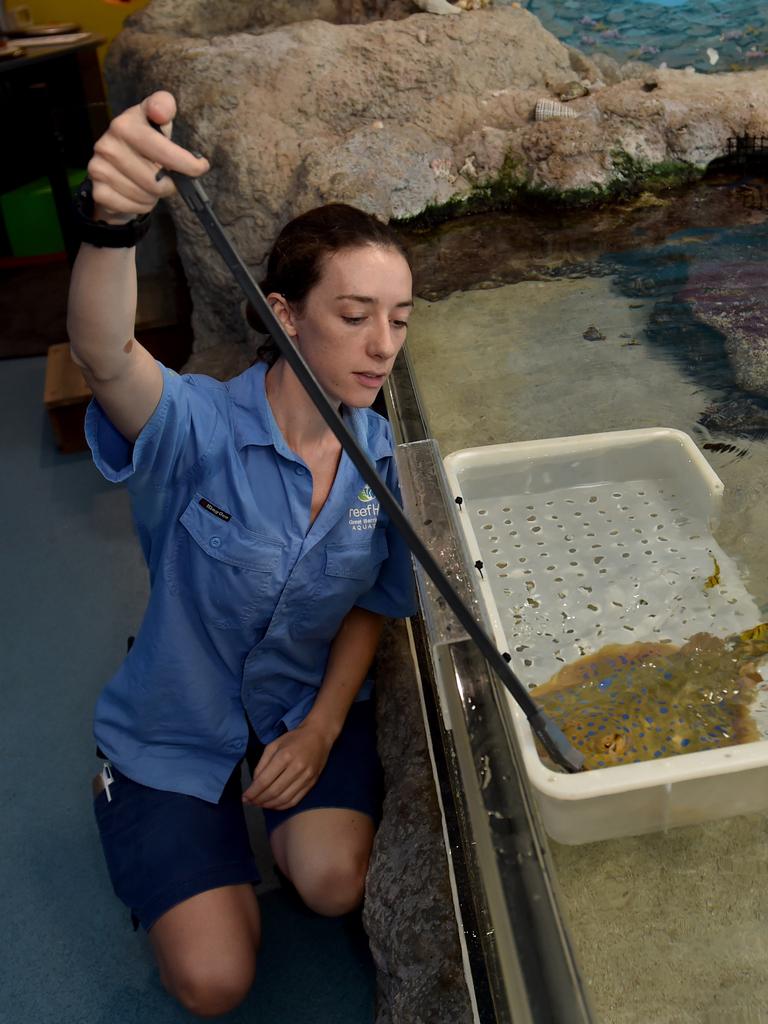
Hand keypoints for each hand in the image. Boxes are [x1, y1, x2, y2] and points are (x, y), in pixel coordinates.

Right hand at [87, 90, 209, 223]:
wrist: (112, 169)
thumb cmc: (143, 145)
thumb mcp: (154, 121)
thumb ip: (162, 107)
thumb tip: (161, 111)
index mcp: (125, 125)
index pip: (164, 150)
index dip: (186, 163)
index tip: (200, 166)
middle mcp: (108, 145)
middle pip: (157, 182)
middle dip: (168, 185)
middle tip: (164, 178)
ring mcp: (99, 169)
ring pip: (146, 196)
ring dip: (153, 196)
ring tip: (147, 184)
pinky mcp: (98, 192)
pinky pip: (133, 208)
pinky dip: (140, 206)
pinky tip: (135, 194)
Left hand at [242, 721, 333, 810]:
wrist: (319, 736)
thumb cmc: (293, 739)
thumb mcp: (273, 745)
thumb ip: (262, 764)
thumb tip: (254, 783)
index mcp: (284, 756)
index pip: (265, 780)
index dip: (253, 792)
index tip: (244, 797)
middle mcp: (296, 768)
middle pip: (273, 791)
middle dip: (258, 800)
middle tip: (250, 802)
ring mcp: (306, 777)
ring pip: (284, 799)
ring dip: (269, 805)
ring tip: (259, 804)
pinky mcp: (312, 783)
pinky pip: (295, 801)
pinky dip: (282, 806)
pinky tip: (273, 805)